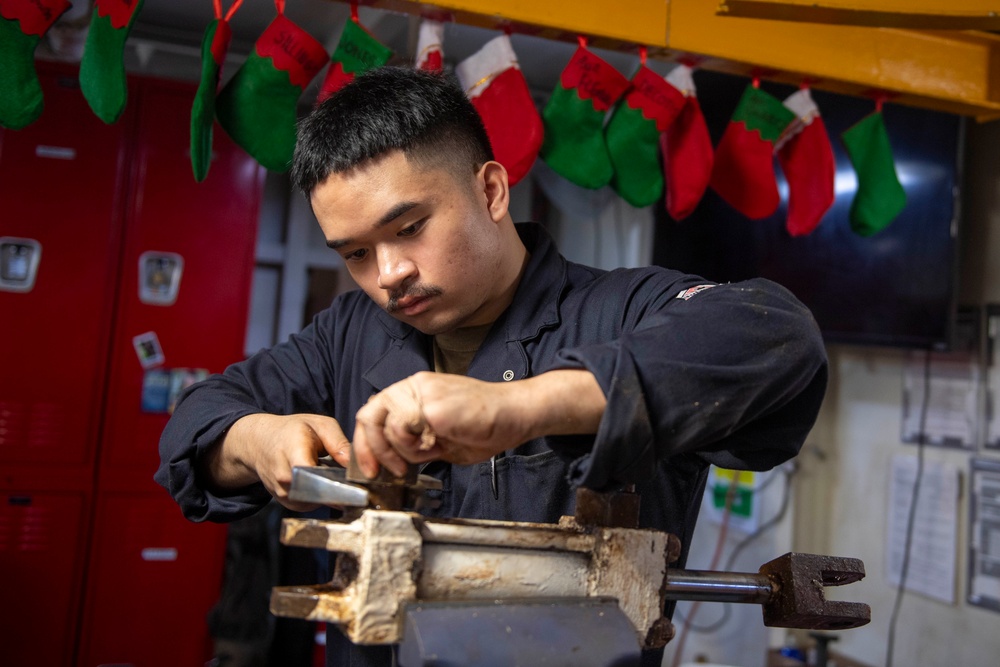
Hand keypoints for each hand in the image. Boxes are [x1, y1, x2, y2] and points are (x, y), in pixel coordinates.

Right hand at [205, 413, 351, 510]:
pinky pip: (308, 506)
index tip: (353, 483)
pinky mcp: (284, 501)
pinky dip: (319, 498)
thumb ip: (338, 443)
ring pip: (314, 502)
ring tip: (335, 480)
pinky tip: (324, 485)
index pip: (309, 472)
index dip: (333, 480)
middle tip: (352, 482)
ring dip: (329, 495)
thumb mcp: (320, 425)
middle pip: (315, 491)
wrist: (261, 442)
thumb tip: (353, 464)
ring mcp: (282, 491)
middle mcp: (284, 475)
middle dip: (336, 489)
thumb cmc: (294, 431)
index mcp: (293, 450)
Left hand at [353, 369, 606, 477]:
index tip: (371, 469)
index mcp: (414, 391)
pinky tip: (438, 445)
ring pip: (385, 425)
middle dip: (371, 450)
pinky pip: (404, 430)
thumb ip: (412, 442)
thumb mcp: (439, 438)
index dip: (366, 444)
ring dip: (402, 450)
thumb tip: (388, 460)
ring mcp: (421, 392)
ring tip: (428, 453)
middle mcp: (413, 386)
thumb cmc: (485, 426)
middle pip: (368, 414)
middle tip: (384, 471)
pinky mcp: (430, 403)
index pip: (373, 412)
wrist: (515, 415)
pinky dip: (415, 447)